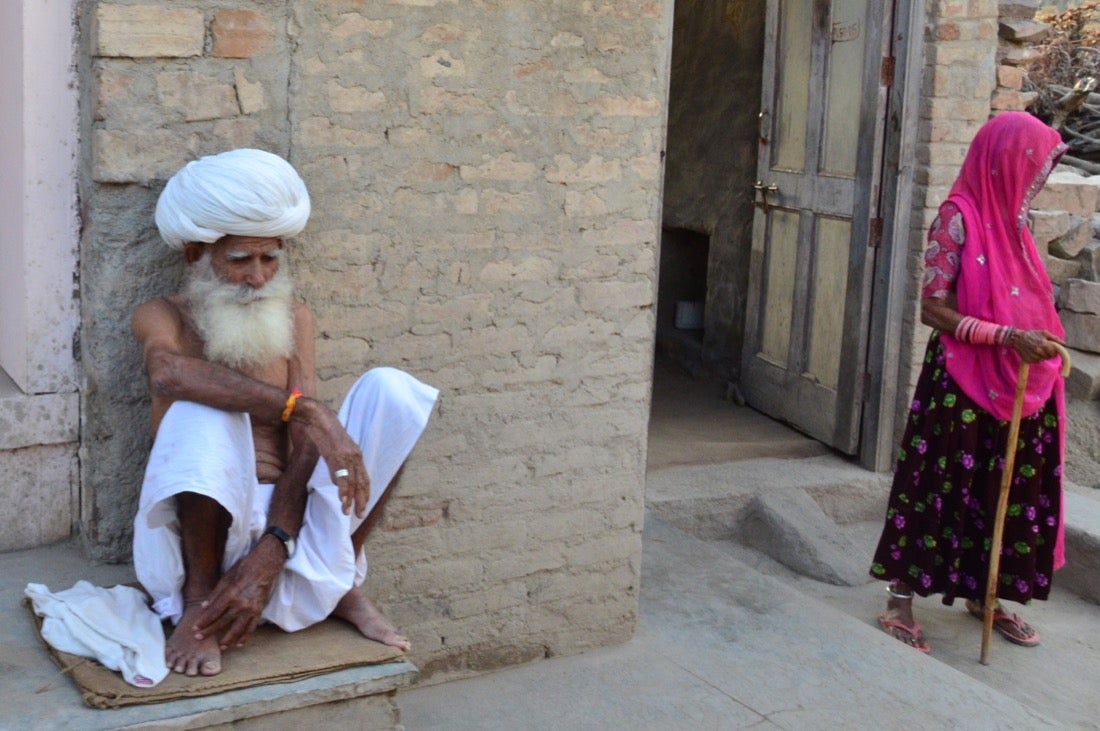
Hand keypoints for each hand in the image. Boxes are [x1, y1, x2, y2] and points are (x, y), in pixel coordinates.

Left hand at [193, 538, 283, 648]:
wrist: (266, 565)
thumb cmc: (245, 567)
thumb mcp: (227, 576)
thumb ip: (216, 593)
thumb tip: (205, 606)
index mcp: (231, 594)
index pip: (214, 612)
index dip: (204, 621)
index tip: (195, 628)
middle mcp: (241, 604)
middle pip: (222, 622)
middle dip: (209, 631)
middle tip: (199, 638)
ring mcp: (251, 609)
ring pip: (237, 629)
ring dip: (228, 639)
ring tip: (220, 646)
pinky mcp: (259, 610)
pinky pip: (252, 627)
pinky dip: (245, 637)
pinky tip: (239, 644)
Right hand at [296, 398, 371, 516]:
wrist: (316, 416)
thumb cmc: (323, 431)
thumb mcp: (334, 449)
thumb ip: (339, 463)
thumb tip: (339, 479)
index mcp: (356, 454)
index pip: (364, 477)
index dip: (364, 493)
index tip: (363, 505)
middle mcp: (355, 455)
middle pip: (362, 482)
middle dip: (361, 500)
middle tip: (360, 514)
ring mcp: (346, 455)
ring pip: (352, 481)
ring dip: (350, 499)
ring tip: (347, 512)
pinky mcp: (336, 455)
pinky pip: (341, 475)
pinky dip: (343, 489)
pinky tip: (342, 499)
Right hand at [1010, 329, 1066, 364]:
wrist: (1017, 339)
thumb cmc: (1031, 334)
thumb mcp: (1044, 333)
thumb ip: (1055, 338)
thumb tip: (1064, 344)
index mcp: (1044, 345)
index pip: (1055, 352)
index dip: (1055, 350)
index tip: (1052, 348)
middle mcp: (1039, 352)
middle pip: (1050, 357)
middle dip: (1049, 353)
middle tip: (1045, 348)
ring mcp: (1034, 357)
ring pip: (1044, 359)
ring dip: (1043, 355)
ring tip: (1038, 349)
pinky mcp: (1029, 360)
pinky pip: (1037, 361)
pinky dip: (1037, 358)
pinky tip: (1033, 352)